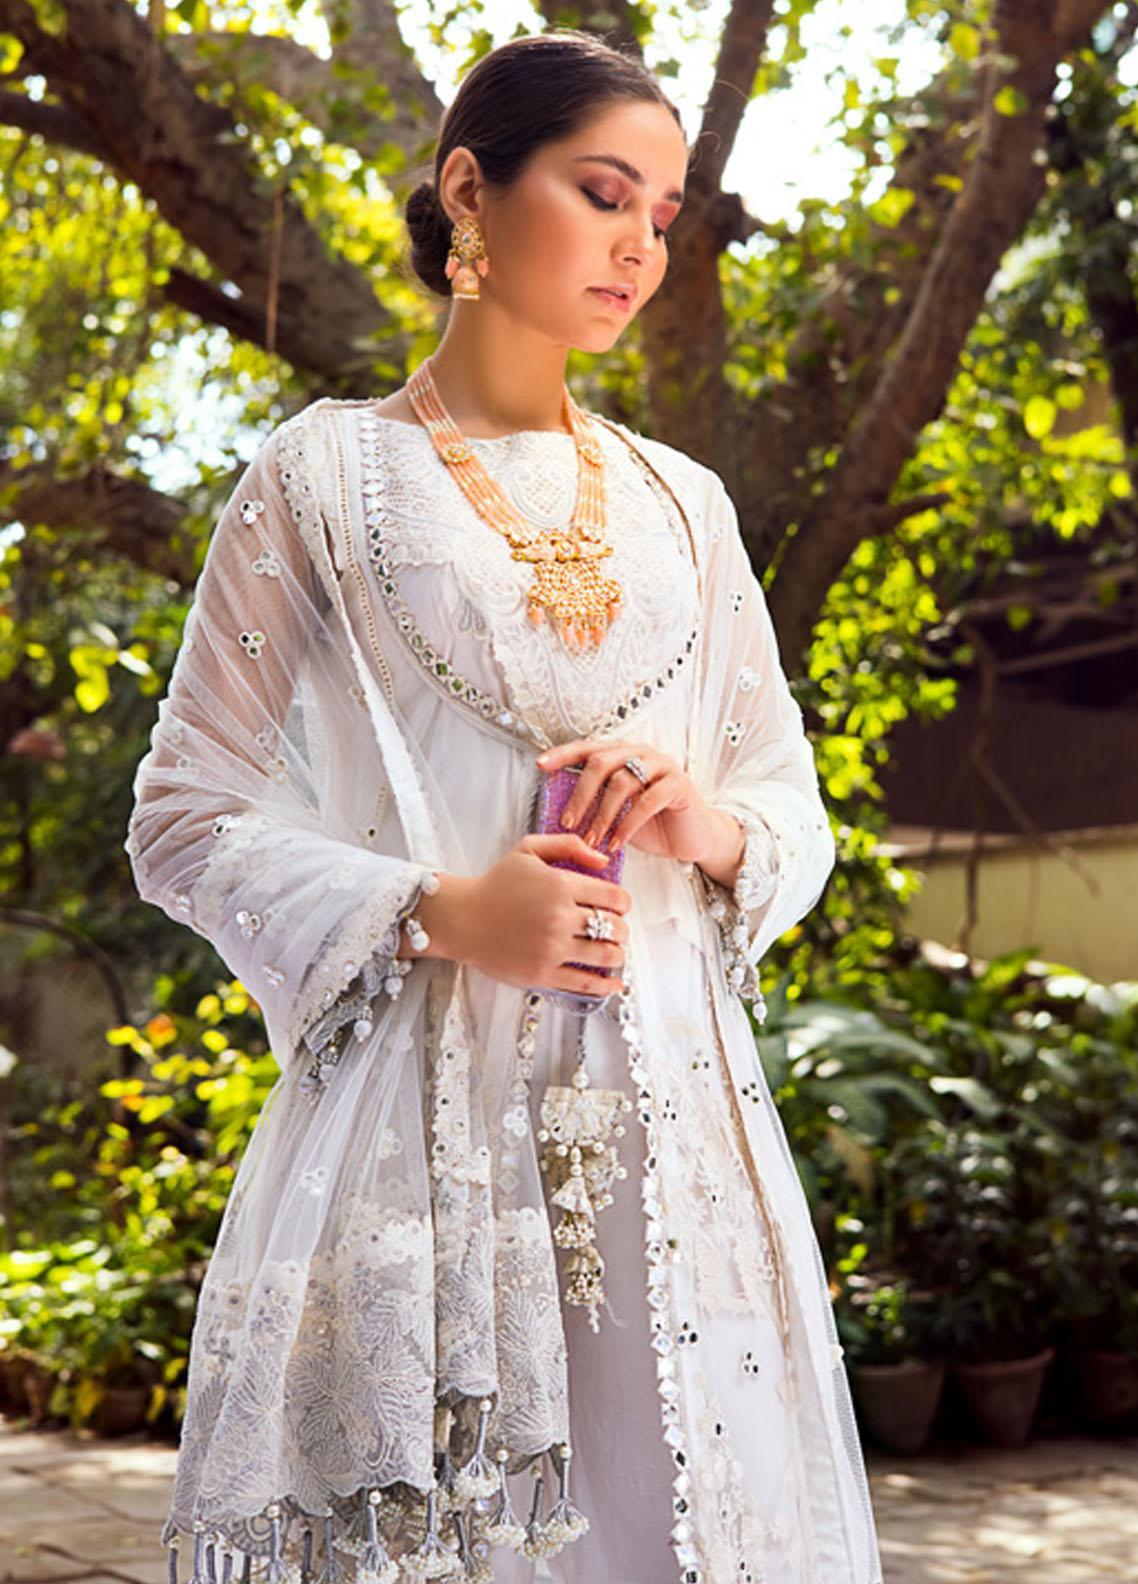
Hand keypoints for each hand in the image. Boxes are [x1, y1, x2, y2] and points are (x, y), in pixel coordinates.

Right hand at [409, 832, 631, 998]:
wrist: (462, 918)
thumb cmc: (495, 884)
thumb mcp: (528, 849)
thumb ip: (569, 846)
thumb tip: (605, 861)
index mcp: (560, 885)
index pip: (614, 898)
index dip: (623, 904)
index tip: (618, 908)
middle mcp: (560, 917)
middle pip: (614, 928)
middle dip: (621, 930)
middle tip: (616, 931)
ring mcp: (552, 948)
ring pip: (606, 956)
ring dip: (618, 955)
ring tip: (614, 953)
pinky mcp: (542, 973)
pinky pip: (585, 983)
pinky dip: (606, 985)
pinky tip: (614, 984)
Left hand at [534, 738, 742, 875]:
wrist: (692, 838)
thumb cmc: (652, 825)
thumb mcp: (616, 814)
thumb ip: (595, 804)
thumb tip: (559, 812)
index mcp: (623, 754)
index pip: (588, 747)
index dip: (563, 754)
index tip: (541, 765)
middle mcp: (641, 753)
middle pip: (601, 762)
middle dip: (580, 794)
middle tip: (567, 822)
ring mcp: (662, 766)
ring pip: (622, 782)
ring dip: (602, 814)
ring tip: (592, 840)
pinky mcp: (678, 785)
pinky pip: (647, 801)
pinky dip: (627, 824)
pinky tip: (617, 842)